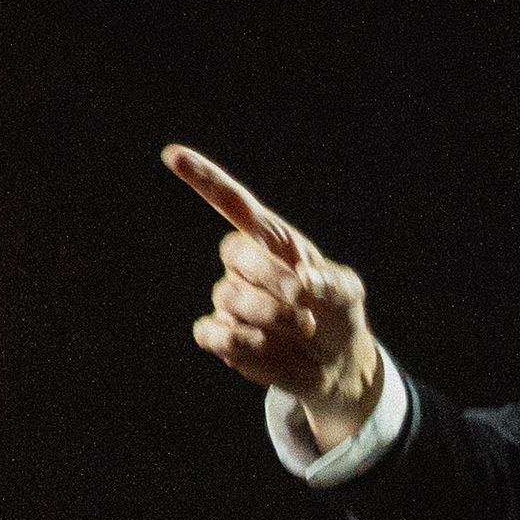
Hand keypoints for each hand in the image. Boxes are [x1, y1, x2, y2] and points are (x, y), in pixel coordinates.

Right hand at [166, 144, 384, 446]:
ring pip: (229, 296)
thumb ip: (330, 284)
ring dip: (270, 315)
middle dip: (272, 277)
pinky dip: (238, 341)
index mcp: (272, 240)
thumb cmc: (339, 315)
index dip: (204, 180)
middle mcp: (245, 265)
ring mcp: (231, 300)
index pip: (232, 203)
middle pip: (234, 252)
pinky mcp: (224, 336)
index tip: (172, 156)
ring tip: (302, 326)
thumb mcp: (347, 294)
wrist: (336, 364)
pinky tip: (262, 344)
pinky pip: (212, 333)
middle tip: (304, 301)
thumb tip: (304, 280)